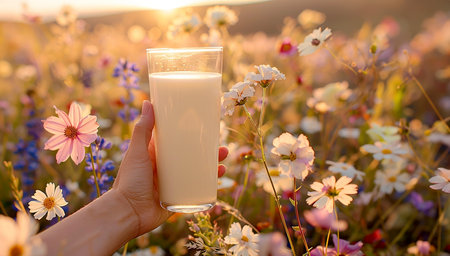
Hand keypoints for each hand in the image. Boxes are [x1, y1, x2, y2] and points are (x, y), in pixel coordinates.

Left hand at [112, 100, 227, 235]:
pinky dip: (208, 184)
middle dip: (207, 150)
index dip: (190, 132)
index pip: (175, 139)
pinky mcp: (177, 197)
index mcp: (155, 154)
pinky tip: (218, 180)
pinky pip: (196, 189)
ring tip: (223, 161)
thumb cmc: (128, 181)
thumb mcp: (137, 152)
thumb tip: (148, 102)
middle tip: (220, 145)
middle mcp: (165, 167)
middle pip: (191, 155)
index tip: (204, 125)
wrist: (127, 213)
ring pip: (196, 172)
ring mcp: (172, 183)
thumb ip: (143, 129)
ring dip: (211, 166)